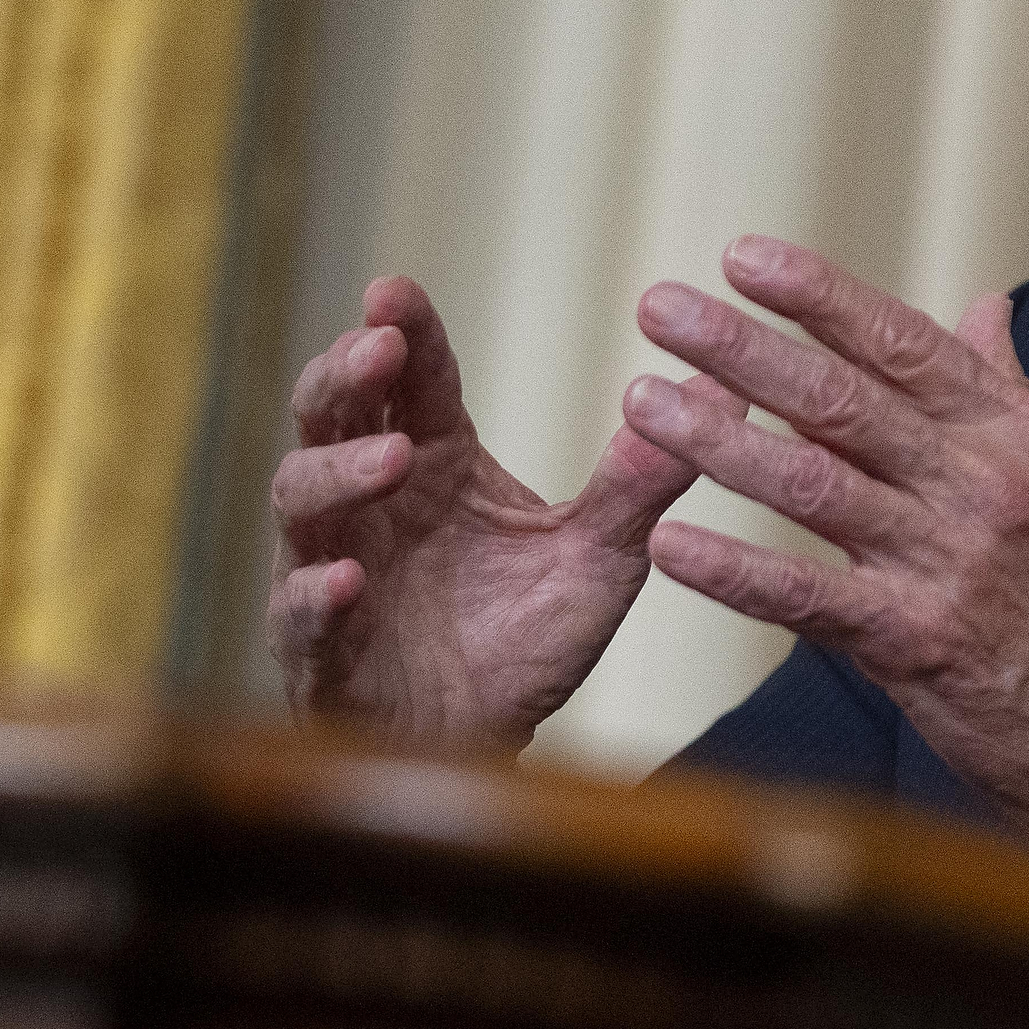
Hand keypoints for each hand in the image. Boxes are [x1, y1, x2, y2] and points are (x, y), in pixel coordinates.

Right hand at [269, 274, 702, 750]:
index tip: (395, 289)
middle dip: (346, 377)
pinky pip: (300, 611)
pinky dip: (320, 593)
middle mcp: (371, 501)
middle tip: (379, 347)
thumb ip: (645, 479)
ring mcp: (332, 565)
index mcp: (434, 463)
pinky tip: (350, 579)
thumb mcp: (604, 554)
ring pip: (301, 497)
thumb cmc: (528, 637)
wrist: (490, 739)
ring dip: (340, 472)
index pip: (410, 380)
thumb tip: (728, 396)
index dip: (399, 331)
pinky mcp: (319, 645)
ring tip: (392, 459)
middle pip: (330, 415)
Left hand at [623, 239, 1028, 863]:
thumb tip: (982, 309)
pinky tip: (670, 546)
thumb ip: (1010, 393)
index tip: (743, 259)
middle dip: (741, 346)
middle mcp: (984, 485)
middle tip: (660, 308)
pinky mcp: (917, 642)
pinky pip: (808, 597)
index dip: (819, 297)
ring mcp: (949, 563)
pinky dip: (735, 572)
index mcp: (1018, 435)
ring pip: (812, 484)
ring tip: (643, 401)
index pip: (904, 344)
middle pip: (842, 399)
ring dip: (717, 439)